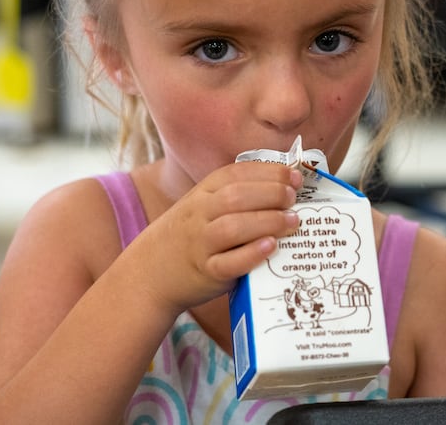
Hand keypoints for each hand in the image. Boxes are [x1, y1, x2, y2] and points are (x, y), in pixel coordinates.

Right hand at [138, 162, 301, 313]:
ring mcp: (201, 244)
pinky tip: (271, 246)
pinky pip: (227, 264)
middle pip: (235, 197)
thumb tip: (288, 183)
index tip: (294, 175)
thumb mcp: (205, 204)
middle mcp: (200, 214)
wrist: (151, 271)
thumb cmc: (192, 234)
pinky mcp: (206, 273)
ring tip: (292, 221)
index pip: (236, 174)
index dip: (268, 172)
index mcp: (204, 192)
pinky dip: (250, 254)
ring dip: (267, 221)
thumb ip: (238, 194)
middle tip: (294, 197)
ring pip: (232, 227)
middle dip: (271, 193)